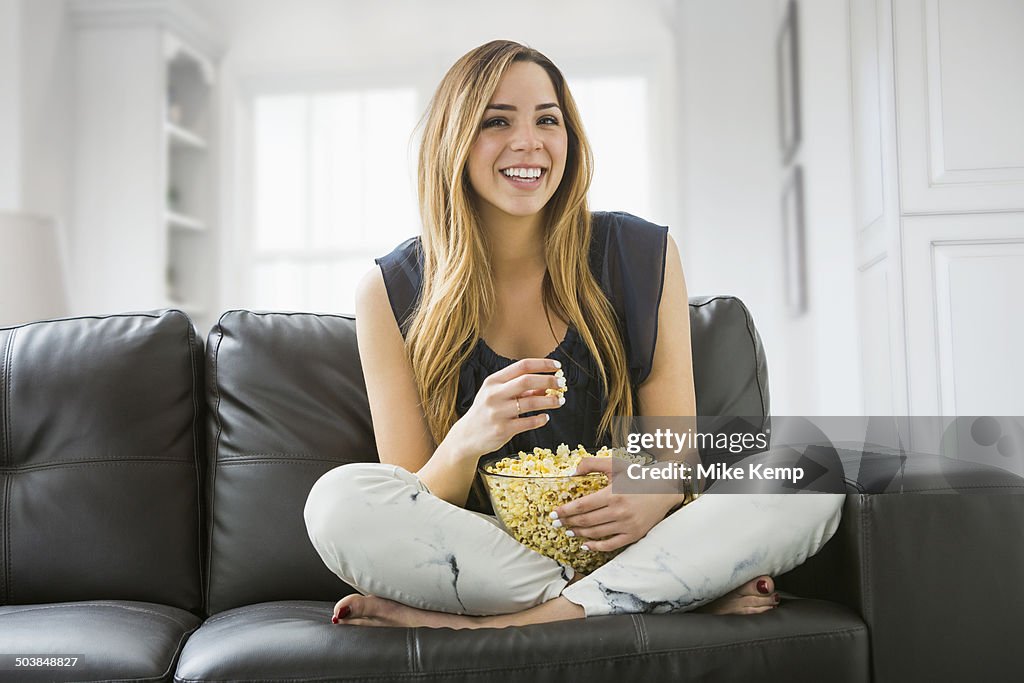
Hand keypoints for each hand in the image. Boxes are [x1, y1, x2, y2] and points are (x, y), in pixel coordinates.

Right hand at [448, 358, 565, 460]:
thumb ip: (520, 389)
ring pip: (530, 402)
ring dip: (550, 401)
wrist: (467, 437)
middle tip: (562, 383)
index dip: (542, 364)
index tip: (557, 365)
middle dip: (548, 380)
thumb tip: (547, 384)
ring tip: (560, 401)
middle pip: (526, 381)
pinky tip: (546, 417)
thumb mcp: (498, 395)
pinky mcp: (502, 430)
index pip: (522, 366)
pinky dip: (541, 419)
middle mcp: (494, 394)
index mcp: (493, 381)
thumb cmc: (486, 412)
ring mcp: (497, 412)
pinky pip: (528, 422)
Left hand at [551, 456, 684, 552]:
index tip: (554, 513)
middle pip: (586, 521)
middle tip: (556, 523)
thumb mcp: (615, 464)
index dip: (565, 511)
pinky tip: (586, 545)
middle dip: (568, 522)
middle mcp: (619, 511)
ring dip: (579, 533)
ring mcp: (627, 525)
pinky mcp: (634, 534)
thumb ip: (591, 464)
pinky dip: (596, 547)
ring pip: (596, 533)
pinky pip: (611, 544)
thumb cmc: (637, 475)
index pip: (582, 506)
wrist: (664, 488)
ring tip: (568, 530)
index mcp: (613, 494)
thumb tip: (572, 473)